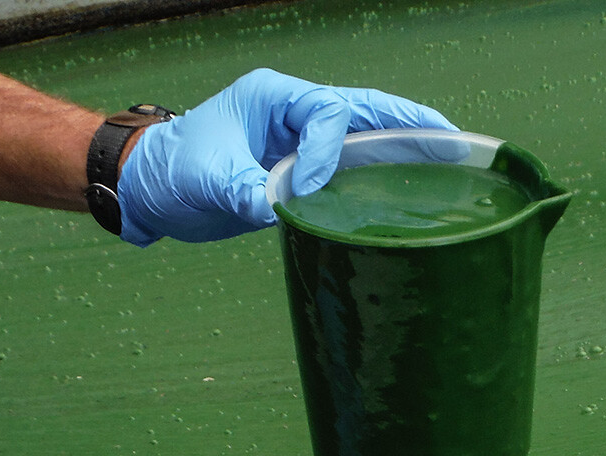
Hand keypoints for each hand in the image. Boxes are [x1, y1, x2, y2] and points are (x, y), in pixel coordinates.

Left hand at [117, 68, 457, 245]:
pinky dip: (384, 170)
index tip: (308, 188)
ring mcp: (301, 139)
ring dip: (405, 144)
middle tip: (451, 140)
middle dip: (406, 123)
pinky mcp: (303, 168)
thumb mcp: (204, 179)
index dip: (326, 150)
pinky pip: (351, 165)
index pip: (323, 112)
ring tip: (451, 154)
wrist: (154, 189)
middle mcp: (293, 111)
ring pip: (364, 134)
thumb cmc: (173, 171)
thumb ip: (243, 191)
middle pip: (363, 109)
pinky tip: (416, 183)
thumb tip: (279, 208)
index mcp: (271, 97)